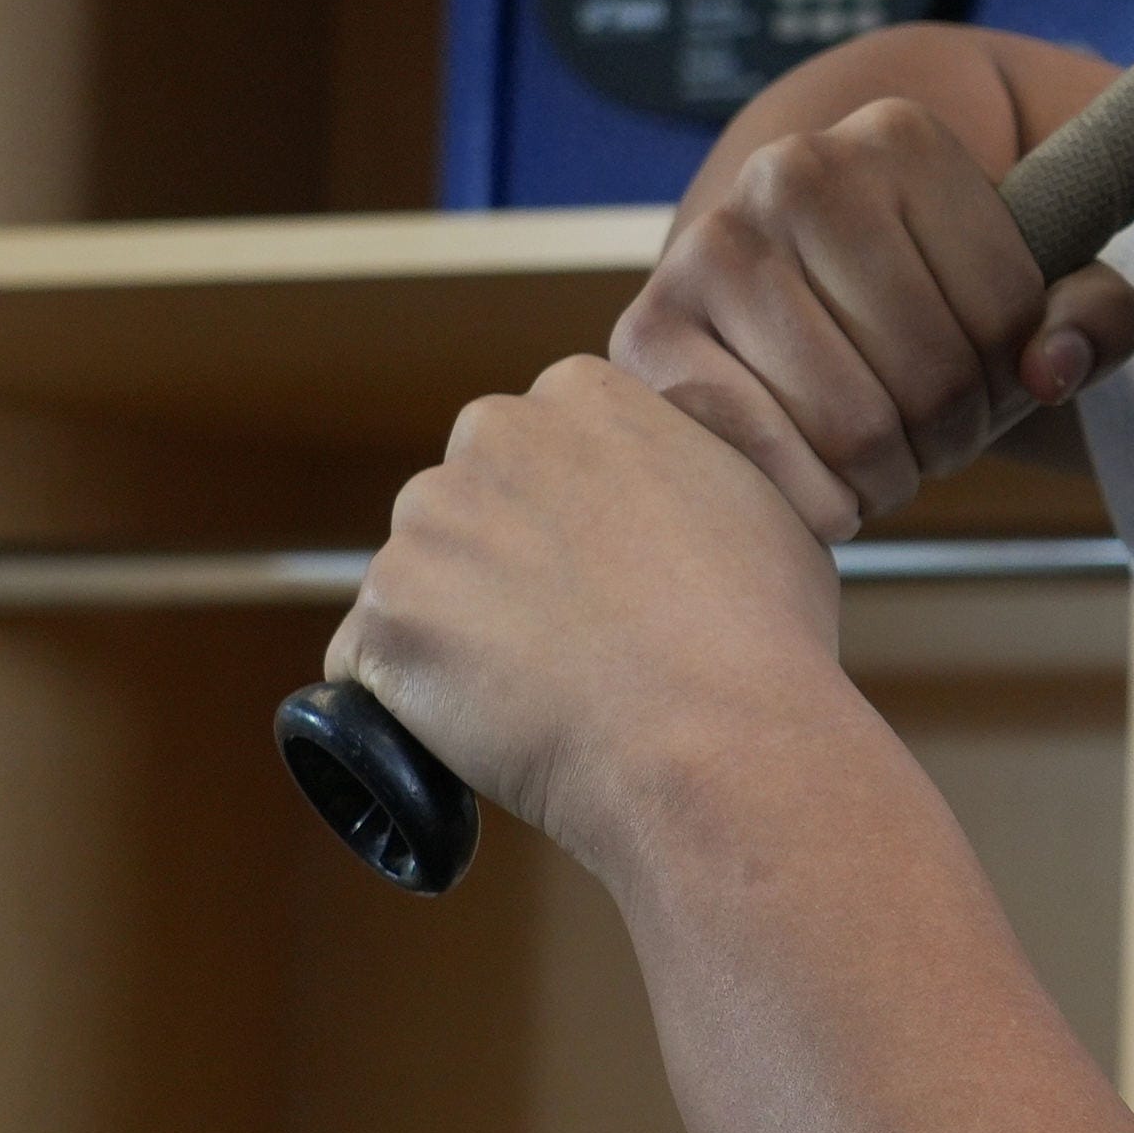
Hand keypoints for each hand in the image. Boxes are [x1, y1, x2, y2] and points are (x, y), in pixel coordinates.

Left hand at [324, 356, 856, 875]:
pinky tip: (481, 730)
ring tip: (535, 696)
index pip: (541, 450)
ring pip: (420, 583)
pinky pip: (372, 665)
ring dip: (454, 631)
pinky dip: (409, 703)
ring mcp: (425, 527)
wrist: (711, 737)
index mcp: (583, 395)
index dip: (571, 522)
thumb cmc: (759, 633)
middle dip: (499, 564)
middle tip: (567, 641)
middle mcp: (489, 436)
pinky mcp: (381, 620)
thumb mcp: (761, 500)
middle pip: (469, 504)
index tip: (602, 577)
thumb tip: (677, 485)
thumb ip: (694, 467)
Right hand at [615, 25, 1133, 541]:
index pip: (1009, 308)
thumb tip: (1050, 368)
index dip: (1021, 376)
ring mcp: (708, 247)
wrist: (783, 271)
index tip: (997, 381)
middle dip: (955, 434)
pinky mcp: (646, 335)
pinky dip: (817, 501)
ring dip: (892, 476)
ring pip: (854, 425)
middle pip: (932, 372)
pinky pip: (762, 456)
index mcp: (899, 135)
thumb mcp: (1040, 282)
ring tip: (889, 456)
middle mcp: (793, 172)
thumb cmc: (927, 288)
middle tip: (939, 436)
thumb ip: (1096, 316)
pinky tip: (829, 486)